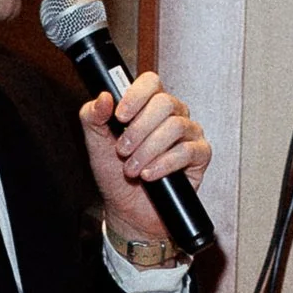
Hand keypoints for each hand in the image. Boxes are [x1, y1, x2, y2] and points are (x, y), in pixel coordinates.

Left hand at [79, 70, 210, 235]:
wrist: (128, 211)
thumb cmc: (115, 175)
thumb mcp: (95, 144)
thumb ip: (93, 117)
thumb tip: (104, 98)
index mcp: (148, 106)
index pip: (151, 82)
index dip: (136, 96)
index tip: (120, 117)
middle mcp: (172, 115)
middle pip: (164, 103)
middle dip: (139, 130)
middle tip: (123, 150)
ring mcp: (188, 134)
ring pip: (175, 126)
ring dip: (149, 149)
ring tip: (133, 168)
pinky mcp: (199, 156)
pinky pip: (187, 151)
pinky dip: (164, 164)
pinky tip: (149, 175)